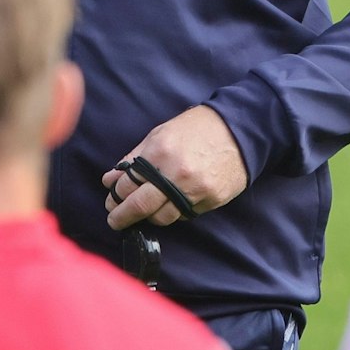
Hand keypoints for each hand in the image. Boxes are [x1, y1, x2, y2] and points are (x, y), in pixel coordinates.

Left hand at [103, 106, 249, 228]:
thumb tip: (110, 180)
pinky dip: (172, 213)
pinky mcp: (211, 200)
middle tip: (114, 220)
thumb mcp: (159, 135)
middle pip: (141, 206)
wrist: (239, 130)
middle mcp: (176, 175)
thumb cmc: (195, 129)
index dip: (115, 196)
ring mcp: (195, 190)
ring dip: (148, 218)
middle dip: (122, 216)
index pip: (127, 185)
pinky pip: (184, 215)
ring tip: (142, 213)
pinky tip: (167, 206)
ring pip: (162, 217)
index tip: (110, 201)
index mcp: (159, 154)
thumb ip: (134, 158)